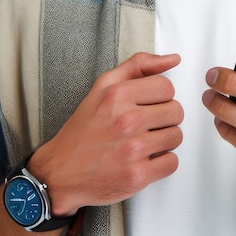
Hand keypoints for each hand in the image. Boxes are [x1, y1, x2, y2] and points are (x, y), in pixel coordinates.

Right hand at [28, 53, 183, 215]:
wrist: (59, 173)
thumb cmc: (84, 130)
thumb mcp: (103, 87)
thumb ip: (138, 66)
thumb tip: (173, 59)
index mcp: (118, 95)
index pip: (166, 87)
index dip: (159, 98)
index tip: (146, 107)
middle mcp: (126, 121)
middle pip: (176, 112)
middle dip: (164, 119)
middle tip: (145, 126)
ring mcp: (132, 150)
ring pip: (176, 136)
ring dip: (163, 141)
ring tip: (143, 143)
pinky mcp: (137, 176)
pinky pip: (172, 162)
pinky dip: (161, 163)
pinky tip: (143, 160)